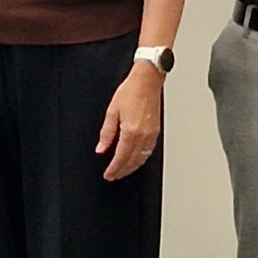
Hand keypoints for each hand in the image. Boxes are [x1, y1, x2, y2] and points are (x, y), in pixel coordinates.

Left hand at [96, 64, 164, 180]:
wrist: (147, 81)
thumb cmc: (130, 91)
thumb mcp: (112, 111)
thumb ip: (107, 133)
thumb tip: (101, 148)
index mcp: (131, 131)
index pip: (121, 157)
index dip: (114, 168)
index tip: (108, 174)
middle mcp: (143, 135)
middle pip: (132, 161)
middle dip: (122, 171)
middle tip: (114, 176)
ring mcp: (151, 134)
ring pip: (142, 158)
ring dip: (132, 167)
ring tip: (123, 171)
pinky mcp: (156, 131)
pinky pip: (149, 151)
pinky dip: (141, 159)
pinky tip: (136, 160)